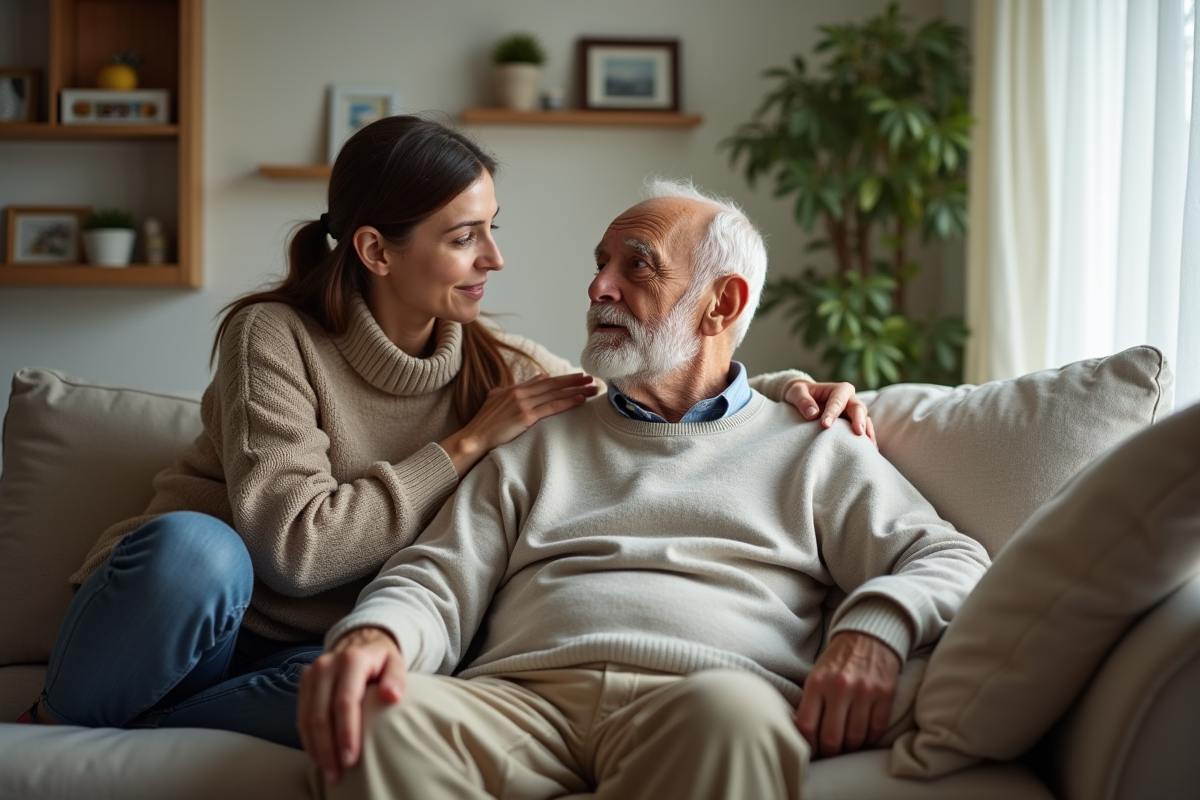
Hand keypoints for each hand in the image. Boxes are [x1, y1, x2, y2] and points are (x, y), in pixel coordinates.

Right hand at [297, 627, 407, 784]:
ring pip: (307, 717)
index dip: (346, 732)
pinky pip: (301, 716)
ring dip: (316, 748)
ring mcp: (312, 673)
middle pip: (322, 713)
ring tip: (328, 771)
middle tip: (338, 773)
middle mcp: (327, 665)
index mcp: (352, 660)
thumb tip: (392, 696)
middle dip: (329, 747)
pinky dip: (308, 739)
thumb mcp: (396, 663)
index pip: (345, 701)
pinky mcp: (304, 682)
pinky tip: (318, 756)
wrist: (359, 643)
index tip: (351, 759)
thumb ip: (396, 678)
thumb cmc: (381, 661)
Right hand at [440, 372, 597, 475]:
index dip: (560, 379)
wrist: (473, 438)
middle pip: (552, 383)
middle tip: (590, 377)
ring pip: (555, 393)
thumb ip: (508, 392)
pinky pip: (552, 407)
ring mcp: (522, 403)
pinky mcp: (526, 416)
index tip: (575, 377)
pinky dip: (567, 401)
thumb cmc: (483, 424)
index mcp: (513, 389)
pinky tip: (580, 400)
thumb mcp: (494, 400)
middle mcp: (519, 393)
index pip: (542, 380)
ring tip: (592, 388)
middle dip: (573, 380)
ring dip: (576, 389)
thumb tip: (522, 386)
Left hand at [784, 380, 875, 444]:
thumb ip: (803, 400)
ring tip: (868, 446)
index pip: (837, 401)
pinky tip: (869, 450)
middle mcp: (851, 399)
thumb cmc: (801, 393)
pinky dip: (867, 439)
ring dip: (867, 432)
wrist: (804, 398)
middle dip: (859, 420)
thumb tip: (813, 414)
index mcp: (839, 389)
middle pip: (858, 408)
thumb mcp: (797, 392)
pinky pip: (864, 430)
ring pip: (865, 420)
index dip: (832, 413)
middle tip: (858, 432)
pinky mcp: (854, 423)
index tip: (825, 425)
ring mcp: (854, 412)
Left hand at [795, 632, 899, 758]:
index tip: (809, 752)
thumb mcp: (816, 675)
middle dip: (829, 752)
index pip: (806, 726)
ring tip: (846, 747)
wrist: (869, 634)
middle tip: (829, 754)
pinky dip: (870, 739)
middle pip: (832, 738)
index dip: (807, 746)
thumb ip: (811, 703)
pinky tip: (864, 737)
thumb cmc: (838, 660)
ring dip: (850, 748)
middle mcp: (840, 687)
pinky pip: (876, 729)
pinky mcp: (885, 694)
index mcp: (817, 682)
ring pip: (856, 737)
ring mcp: (865, 691)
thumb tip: (805, 737)